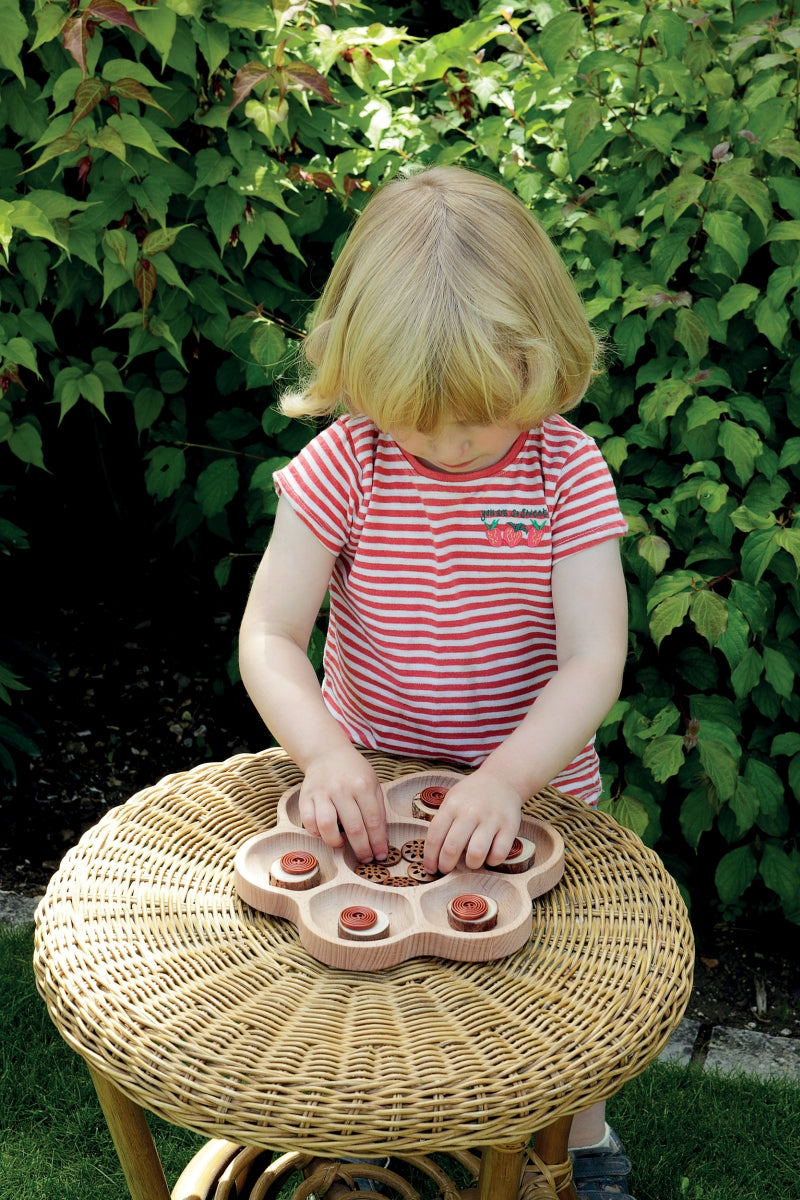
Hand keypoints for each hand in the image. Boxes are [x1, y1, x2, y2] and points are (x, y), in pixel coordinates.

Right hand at [298, 746, 387, 863]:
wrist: (327, 753)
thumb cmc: (354, 772)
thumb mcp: (373, 782)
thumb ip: (378, 808)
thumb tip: (380, 839)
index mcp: (363, 785)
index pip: (373, 820)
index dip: (378, 842)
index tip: (380, 855)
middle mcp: (342, 789)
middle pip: (353, 827)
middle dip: (362, 849)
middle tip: (365, 859)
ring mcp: (322, 792)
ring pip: (326, 825)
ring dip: (336, 841)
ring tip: (342, 844)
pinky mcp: (306, 796)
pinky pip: (308, 821)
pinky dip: (316, 832)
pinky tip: (325, 833)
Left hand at [423, 770, 522, 874]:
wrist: (502, 780)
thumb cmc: (472, 795)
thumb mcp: (452, 800)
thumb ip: (442, 823)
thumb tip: (432, 855)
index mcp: (452, 805)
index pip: (434, 836)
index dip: (430, 857)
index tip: (430, 868)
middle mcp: (470, 812)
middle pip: (452, 848)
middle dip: (446, 866)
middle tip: (447, 869)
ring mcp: (491, 819)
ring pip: (476, 854)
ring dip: (471, 865)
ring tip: (471, 862)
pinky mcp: (509, 826)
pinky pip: (499, 854)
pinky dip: (492, 861)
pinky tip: (489, 857)